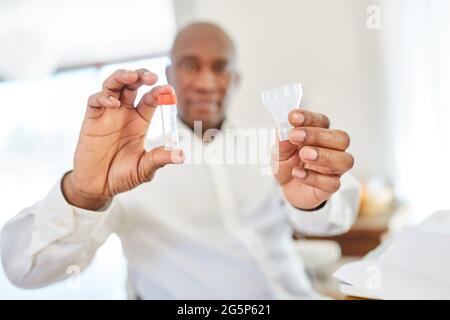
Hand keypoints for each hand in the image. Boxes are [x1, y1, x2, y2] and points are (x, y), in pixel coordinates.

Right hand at [63, 69, 183, 209]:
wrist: (98, 187)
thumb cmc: (122, 176)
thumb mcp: (144, 169)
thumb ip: (160, 159)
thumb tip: (181, 156)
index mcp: (140, 120)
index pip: (151, 99)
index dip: (160, 92)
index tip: (170, 91)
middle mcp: (125, 113)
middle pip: (132, 84)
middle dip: (142, 76)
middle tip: (152, 77)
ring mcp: (107, 114)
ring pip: (113, 85)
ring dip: (121, 76)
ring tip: (131, 76)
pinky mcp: (91, 120)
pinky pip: (95, 100)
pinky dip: (103, 97)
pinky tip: (114, 103)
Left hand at [272, 109, 353, 209]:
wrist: (287, 188)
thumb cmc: (288, 164)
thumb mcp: (279, 152)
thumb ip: (281, 142)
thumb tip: (282, 130)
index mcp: (320, 134)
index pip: (322, 121)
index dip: (309, 118)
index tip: (292, 117)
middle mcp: (332, 149)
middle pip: (341, 138)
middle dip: (318, 135)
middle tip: (295, 136)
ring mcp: (334, 169)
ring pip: (345, 160)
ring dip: (324, 156)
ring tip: (303, 155)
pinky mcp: (331, 186)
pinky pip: (333, 183)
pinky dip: (314, 178)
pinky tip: (297, 173)